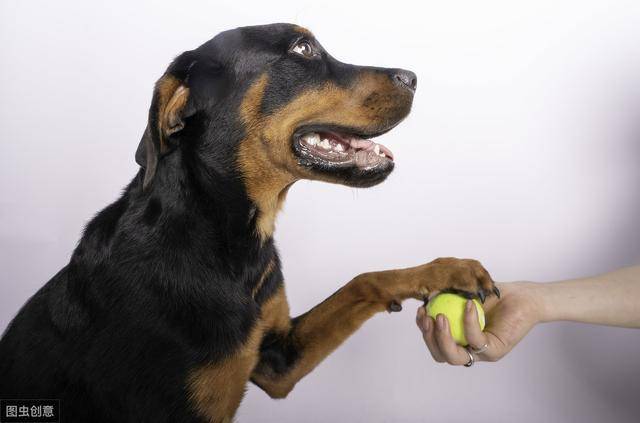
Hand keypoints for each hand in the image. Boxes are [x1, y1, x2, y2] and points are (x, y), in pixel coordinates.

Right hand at [415, 282, 543, 363]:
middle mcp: (469, 349)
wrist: (523, 297)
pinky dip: (468, 322)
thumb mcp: (464, 294)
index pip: (435, 343)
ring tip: (440, 317)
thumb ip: (446, 297)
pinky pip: (476, 339)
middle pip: (441, 355)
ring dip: (443, 338)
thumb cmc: (495, 295)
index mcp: (459, 339)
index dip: (424, 330)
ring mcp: (482, 353)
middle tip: (427, 318)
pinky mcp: (495, 350)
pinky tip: (468, 305)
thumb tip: (424, 295)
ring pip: (455, 357)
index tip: (420, 311)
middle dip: (429, 338)